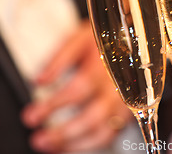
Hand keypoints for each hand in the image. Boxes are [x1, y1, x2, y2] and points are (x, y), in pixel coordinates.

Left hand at [21, 19, 131, 152]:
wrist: (131, 36)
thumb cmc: (104, 38)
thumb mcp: (80, 39)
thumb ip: (60, 58)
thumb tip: (39, 80)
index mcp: (107, 66)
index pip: (78, 90)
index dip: (53, 105)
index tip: (32, 114)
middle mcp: (119, 87)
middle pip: (93, 117)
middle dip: (63, 132)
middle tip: (39, 137)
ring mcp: (126, 102)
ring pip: (103, 131)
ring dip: (73, 143)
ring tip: (49, 144)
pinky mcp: (127, 112)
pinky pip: (109, 135)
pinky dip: (87, 145)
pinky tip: (68, 145)